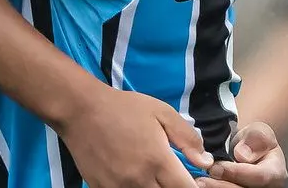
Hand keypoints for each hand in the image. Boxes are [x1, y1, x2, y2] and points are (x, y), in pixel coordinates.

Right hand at [54, 87, 208, 187]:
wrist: (81, 109)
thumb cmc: (124, 108)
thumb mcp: (161, 112)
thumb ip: (187, 138)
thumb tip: (206, 162)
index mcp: (158, 160)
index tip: (190, 180)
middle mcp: (139, 179)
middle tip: (171, 178)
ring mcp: (119, 187)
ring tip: (153, 178)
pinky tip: (133, 179)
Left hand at [199, 123, 286, 187]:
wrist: (246, 150)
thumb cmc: (253, 141)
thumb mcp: (257, 130)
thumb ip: (255, 139)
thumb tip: (243, 155)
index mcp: (276, 172)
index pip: (260, 177)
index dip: (237, 173)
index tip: (217, 166)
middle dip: (221, 186)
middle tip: (201, 179)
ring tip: (199, 182)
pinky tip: (202, 184)